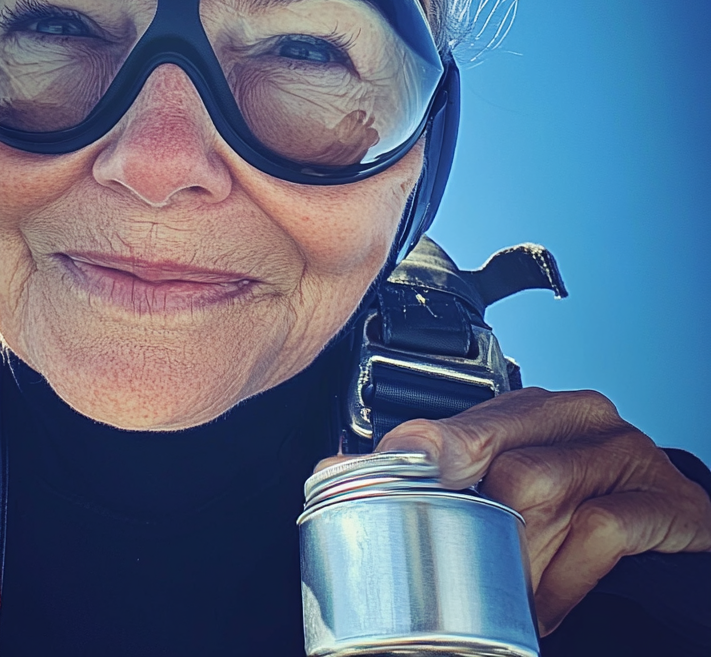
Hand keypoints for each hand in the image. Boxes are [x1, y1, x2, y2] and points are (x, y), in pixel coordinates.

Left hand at [373, 387, 710, 634]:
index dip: (415, 450)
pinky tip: (548, 603)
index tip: (374, 475)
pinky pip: (599, 531)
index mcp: (533, 408)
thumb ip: (443, 477)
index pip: (462, 419)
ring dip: (514, 551)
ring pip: (536, 485)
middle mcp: (580, 417)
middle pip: (495, 447)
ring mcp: (627, 455)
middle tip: (439, 543)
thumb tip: (336, 471)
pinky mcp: (669, 503)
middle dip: (460, 502)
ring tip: (506, 586)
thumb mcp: (509, 491)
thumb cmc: (581, 516)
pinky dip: (564, 576)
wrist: (675, 546)